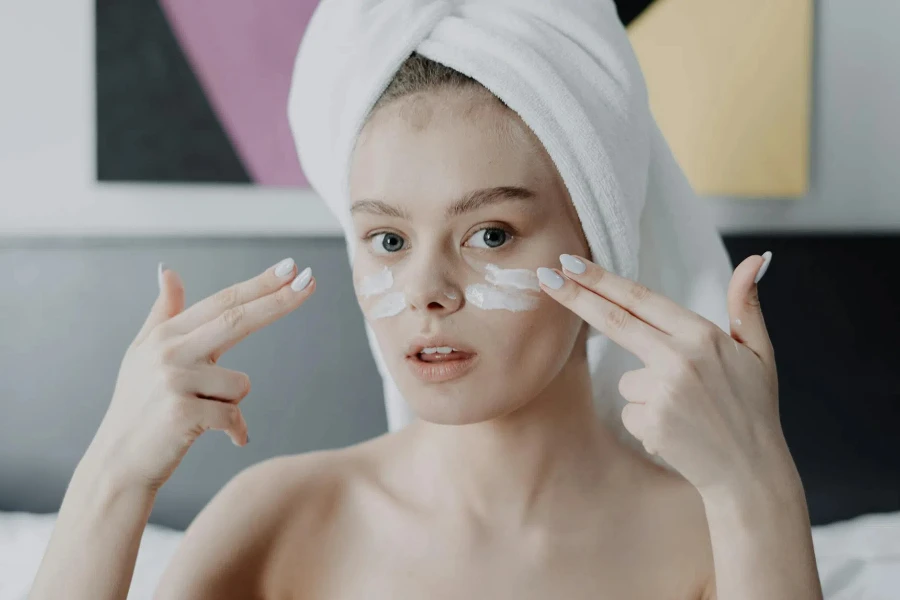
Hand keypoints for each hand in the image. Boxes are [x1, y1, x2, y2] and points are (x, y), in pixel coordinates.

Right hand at [88, 259, 314, 492]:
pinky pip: (234, 417)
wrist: (118, 462)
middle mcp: (169, 352)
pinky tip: (218, 437)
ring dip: (231, 404)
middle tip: (309, 280)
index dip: (258, 284)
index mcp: (166, 334)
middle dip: (277, 300)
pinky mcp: (182, 414)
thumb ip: (163, 312)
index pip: (222, 302)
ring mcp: (174, 381)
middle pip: (236, 320)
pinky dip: (235, 431)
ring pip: (241, 385)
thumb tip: (168, 270)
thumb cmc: (138, 407)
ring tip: (200, 415)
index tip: (291, 267)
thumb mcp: (142, 353)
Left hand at [536, 252, 794, 495]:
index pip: (640, 299)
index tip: (571, 262)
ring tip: (684, 412)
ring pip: (626, 381)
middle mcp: (680, 358)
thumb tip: (755, 258)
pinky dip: (647, 421)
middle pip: (613, 320)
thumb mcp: (760, 352)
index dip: (602, 279)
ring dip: (645, 394)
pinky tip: (676, 431)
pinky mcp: (650, 423)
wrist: (751, 473)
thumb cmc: (752, 410)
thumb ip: (745, 305)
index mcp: (703, 335)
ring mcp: (663, 392)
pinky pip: (630, 412)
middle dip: (575, 296)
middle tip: (545, 275)